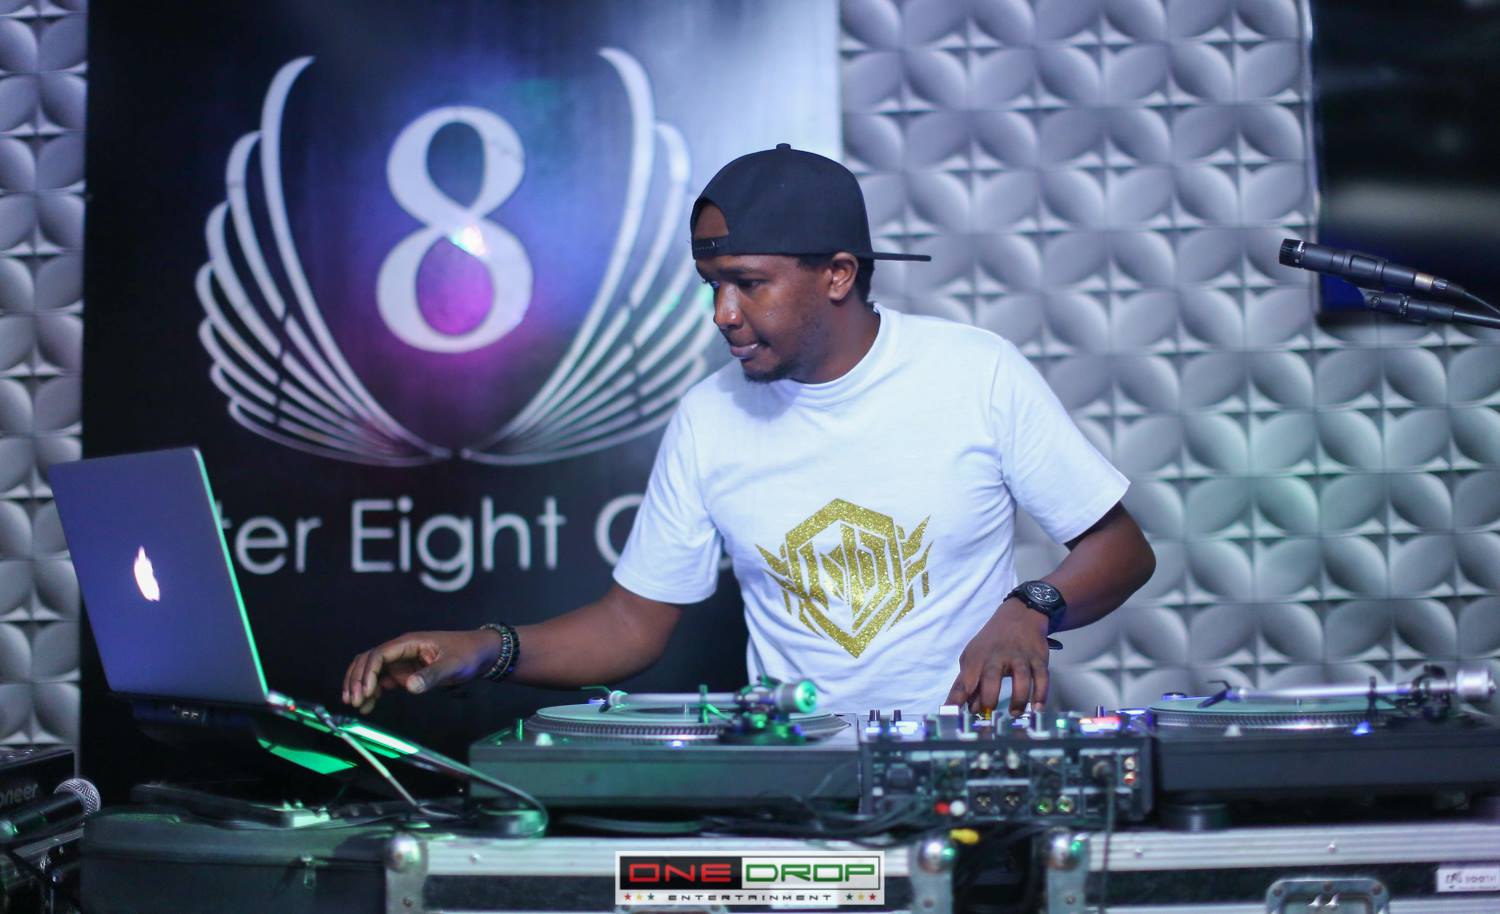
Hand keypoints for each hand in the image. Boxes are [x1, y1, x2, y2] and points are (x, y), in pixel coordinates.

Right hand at [341, 629, 500, 713]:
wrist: (481, 653)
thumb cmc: (468, 653)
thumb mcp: (452, 665)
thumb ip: (431, 676)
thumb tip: (410, 686)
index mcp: (410, 642)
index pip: (379, 654)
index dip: (368, 673)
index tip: (363, 691)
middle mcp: (402, 650)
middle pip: (369, 660)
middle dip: (358, 679)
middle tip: (353, 700)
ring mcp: (403, 660)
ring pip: (372, 670)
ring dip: (361, 685)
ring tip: (356, 704)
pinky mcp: (406, 671)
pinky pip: (383, 679)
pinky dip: (372, 690)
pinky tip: (368, 704)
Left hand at [946, 599, 1049, 715]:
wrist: (1019, 614)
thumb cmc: (991, 642)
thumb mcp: (974, 656)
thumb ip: (969, 682)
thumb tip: (969, 708)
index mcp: (977, 658)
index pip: (964, 682)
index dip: (957, 699)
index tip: (952, 714)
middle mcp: (998, 657)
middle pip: (992, 677)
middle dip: (989, 697)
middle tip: (989, 713)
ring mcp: (1020, 657)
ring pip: (1021, 678)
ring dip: (1018, 699)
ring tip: (1014, 714)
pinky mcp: (1038, 658)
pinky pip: (1042, 677)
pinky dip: (1041, 694)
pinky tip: (1037, 709)